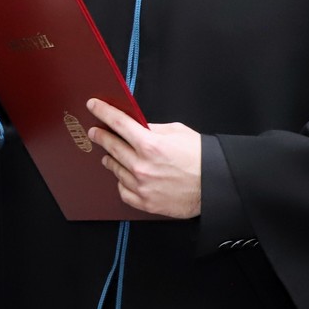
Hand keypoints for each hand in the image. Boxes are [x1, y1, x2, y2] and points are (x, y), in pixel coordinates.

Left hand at [85, 98, 201, 218]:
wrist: (216, 186)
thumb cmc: (200, 158)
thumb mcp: (178, 132)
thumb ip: (153, 129)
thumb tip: (136, 126)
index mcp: (150, 145)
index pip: (118, 123)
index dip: (103, 111)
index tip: (93, 105)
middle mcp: (142, 166)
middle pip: (111, 146)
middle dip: (101, 136)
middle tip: (95, 132)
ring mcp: (142, 186)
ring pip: (114, 168)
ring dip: (110, 159)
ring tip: (110, 154)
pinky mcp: (145, 202)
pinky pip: (123, 190)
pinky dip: (122, 182)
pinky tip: (124, 176)